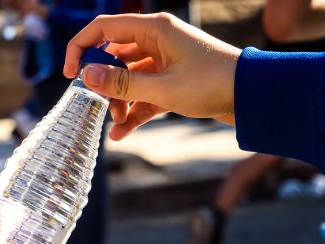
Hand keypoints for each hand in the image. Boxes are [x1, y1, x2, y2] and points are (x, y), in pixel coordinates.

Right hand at [63, 13, 241, 138]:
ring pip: (129, 79)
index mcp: (154, 29)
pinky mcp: (173, 81)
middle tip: (97, 108)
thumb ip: (121, 84)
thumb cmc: (212, 84)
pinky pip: (144, 93)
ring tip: (115, 126)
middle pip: (114, 57)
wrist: (253, 97)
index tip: (70, 76)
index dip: (80, 48)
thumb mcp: (162, 88)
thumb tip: (86, 75)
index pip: (103, 28)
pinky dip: (134, 111)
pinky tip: (122, 133)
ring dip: (119, 102)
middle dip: (103, 85)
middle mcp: (158, 40)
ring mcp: (165, 61)